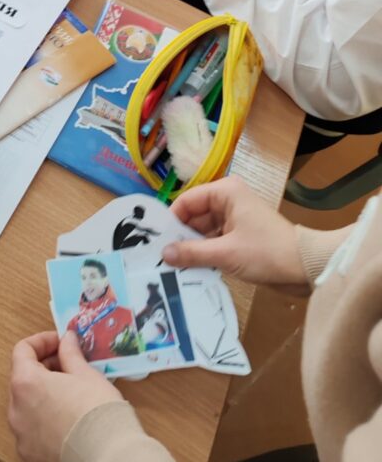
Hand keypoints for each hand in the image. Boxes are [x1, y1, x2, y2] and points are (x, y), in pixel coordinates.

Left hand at [9, 331, 122, 461]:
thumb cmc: (96, 412)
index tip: (60, 342)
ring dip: (43, 391)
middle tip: (69, 363)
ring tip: (70, 390)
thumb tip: (67, 340)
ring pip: (27, 403)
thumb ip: (70, 353)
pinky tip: (67, 415)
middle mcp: (16, 408)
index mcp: (25, 382)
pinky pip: (32, 427)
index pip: (22, 350)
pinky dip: (44, 417)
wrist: (106, 454)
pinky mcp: (30, 453)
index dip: (42, 341)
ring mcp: (21, 434)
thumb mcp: (85, 373)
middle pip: (23, 376)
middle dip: (45, 366)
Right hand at [163, 177, 306, 289]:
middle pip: (194, 216)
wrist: (307, 268)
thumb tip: (164, 253)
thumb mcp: (226, 254)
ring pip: (203, 231)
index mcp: (225, 192)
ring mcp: (235, 219)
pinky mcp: (240, 236)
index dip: (172, 220)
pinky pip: (215, 241)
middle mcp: (228, 200)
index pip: (187, 200)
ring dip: (193, 248)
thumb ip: (192, 253)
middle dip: (181, 236)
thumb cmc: (266, 252)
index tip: (156, 240)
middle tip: (161, 257)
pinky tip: (192, 269)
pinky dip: (205, 253)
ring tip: (173, 266)